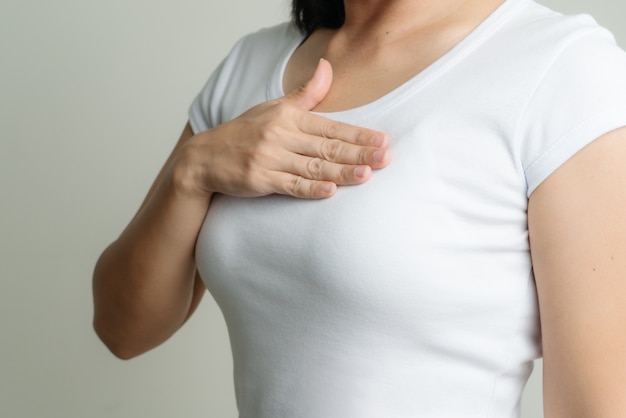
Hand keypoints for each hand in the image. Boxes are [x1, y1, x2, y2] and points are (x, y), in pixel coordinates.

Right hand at [174, 59, 390, 198]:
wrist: (205, 158)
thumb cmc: (244, 133)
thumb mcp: (273, 108)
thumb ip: (305, 94)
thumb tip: (327, 66)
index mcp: (288, 117)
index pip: (330, 126)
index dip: (358, 134)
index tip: (382, 140)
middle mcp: (280, 136)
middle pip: (327, 147)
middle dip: (359, 153)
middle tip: (386, 158)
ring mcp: (269, 158)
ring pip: (313, 167)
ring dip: (342, 172)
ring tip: (367, 174)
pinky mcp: (260, 179)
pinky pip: (290, 185)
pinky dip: (310, 189)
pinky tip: (330, 192)